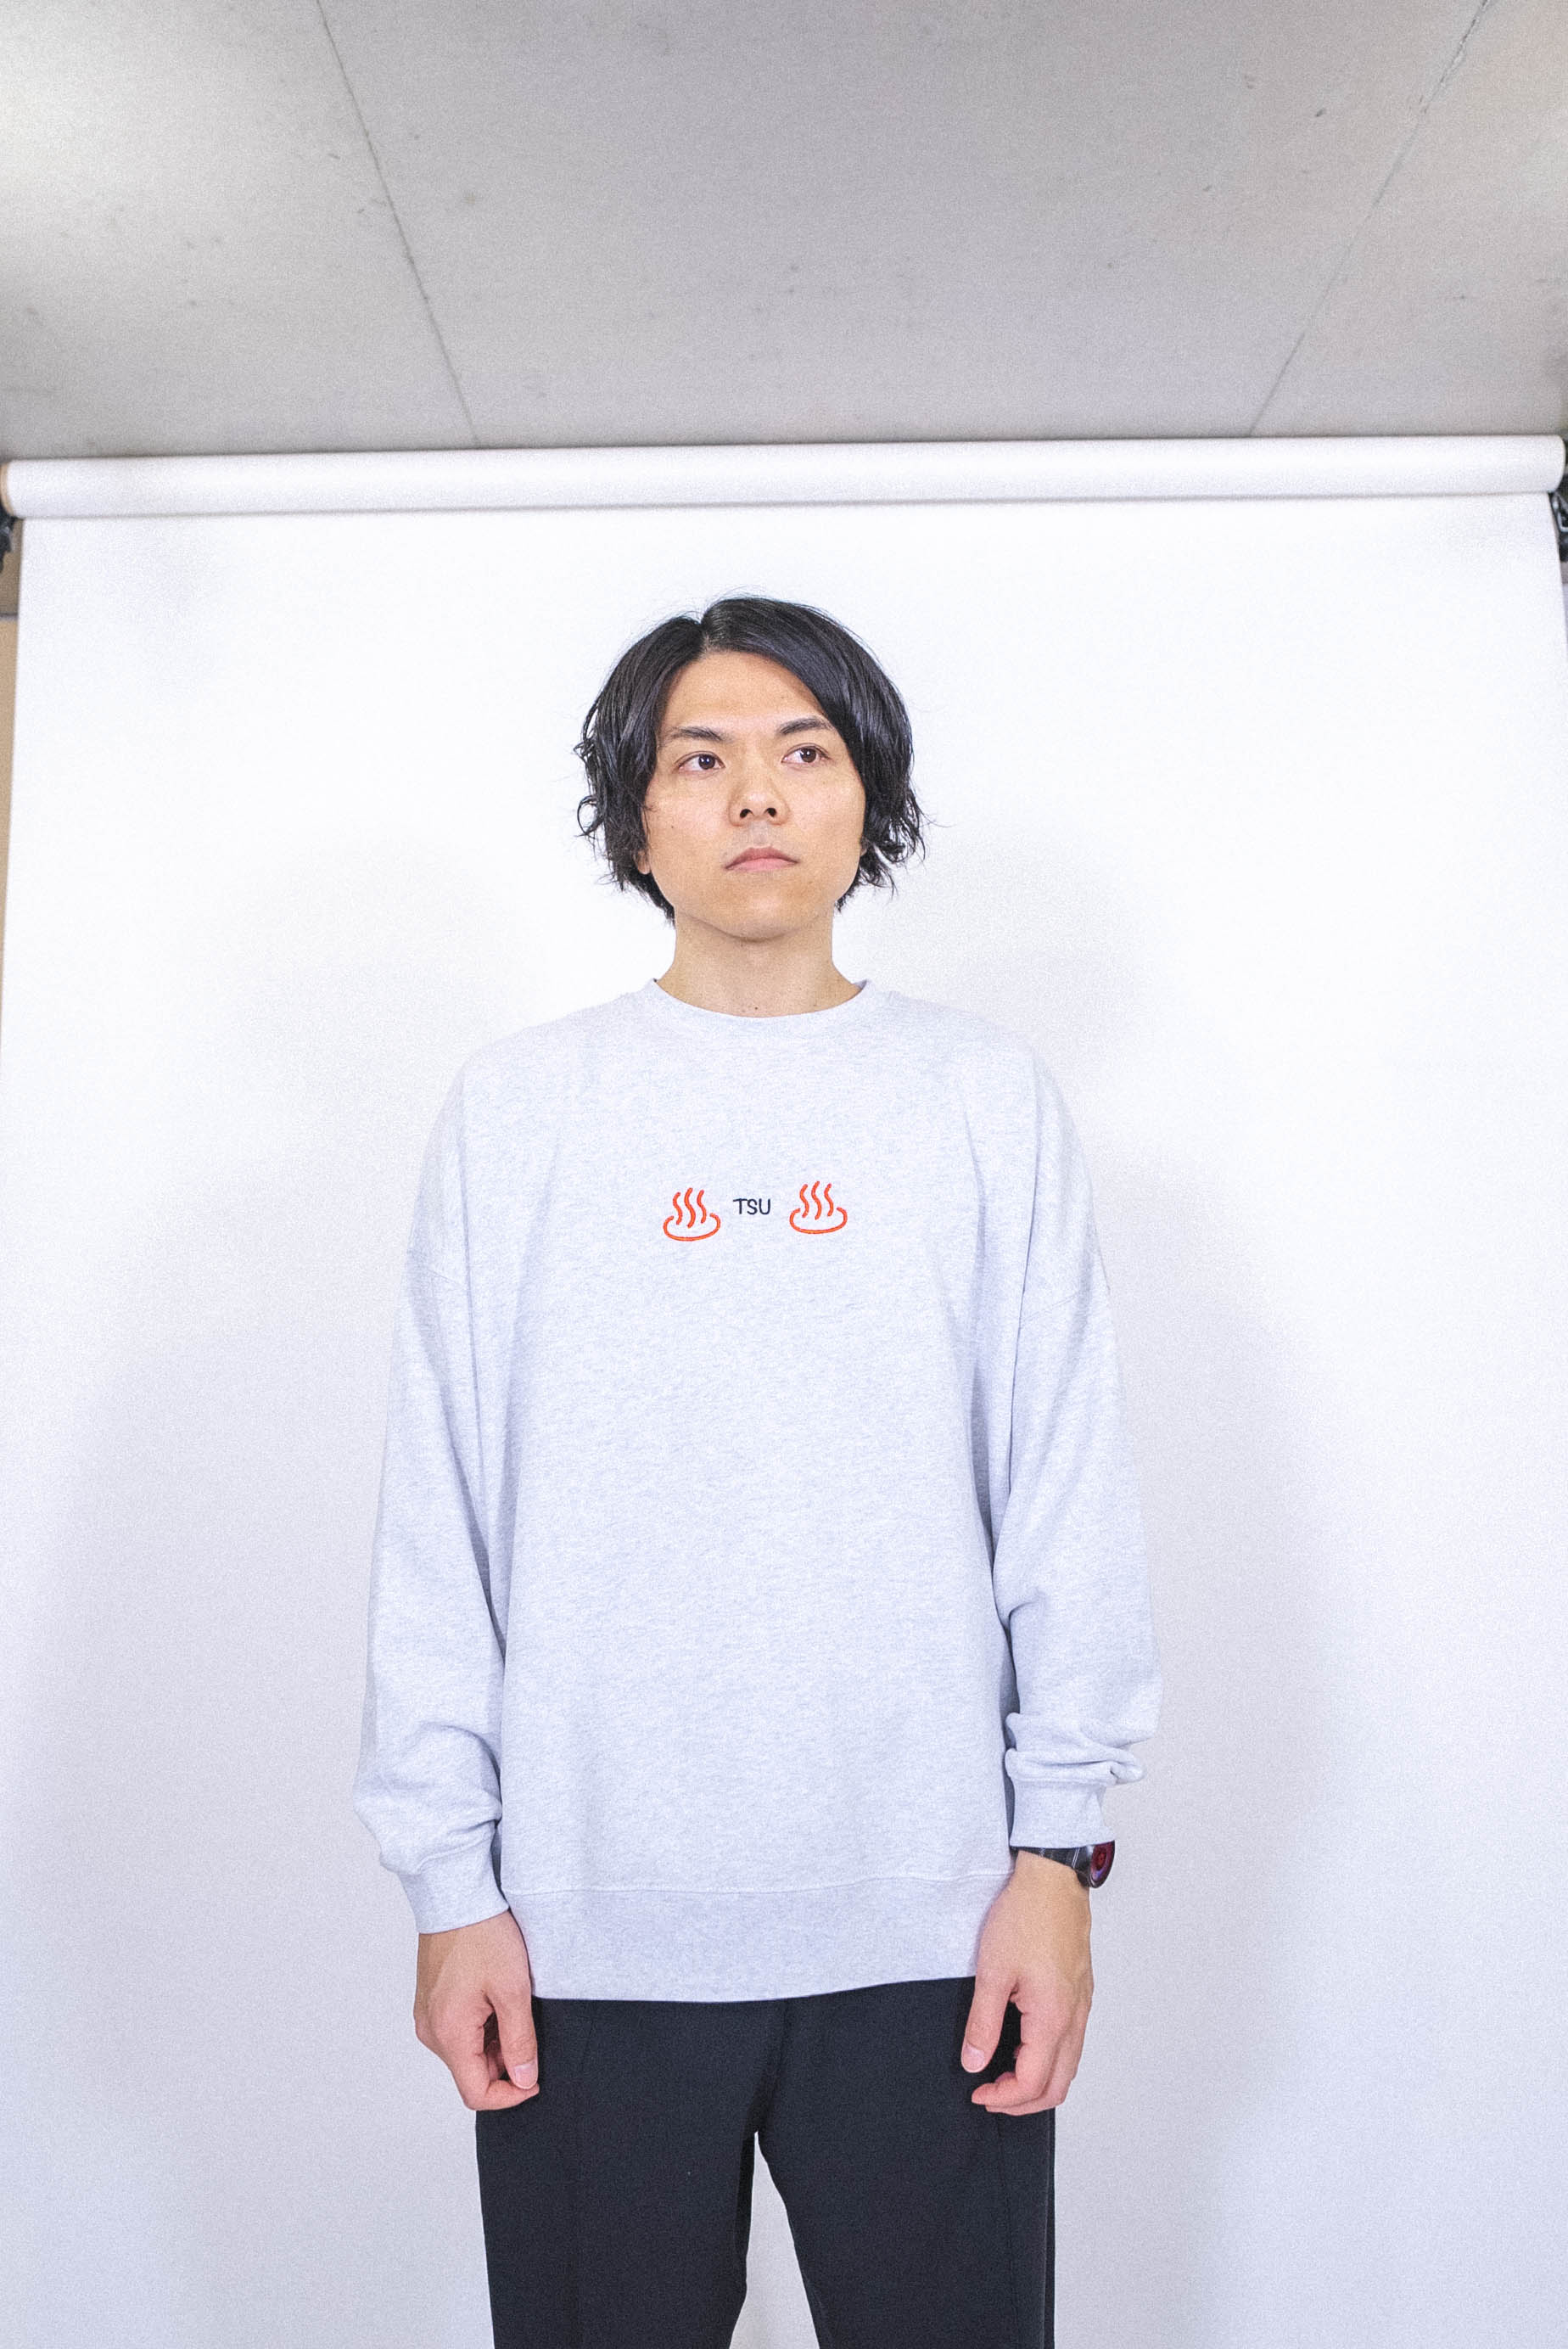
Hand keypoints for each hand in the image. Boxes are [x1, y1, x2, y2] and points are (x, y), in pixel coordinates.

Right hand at [414, 1909, 538, 2110]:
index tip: (535, 2078)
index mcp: (448, 2034)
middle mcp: (431, 2031)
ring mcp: (428, 2015)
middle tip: (528, 2026)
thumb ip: (519, 2041)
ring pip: (466, 2051)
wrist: (456, 1895)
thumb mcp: (513, 1990)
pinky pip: (458, 2030)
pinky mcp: (431, 2001)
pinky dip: (482, 2026)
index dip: (510, 2095)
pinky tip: (496, 1996)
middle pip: (471, 2073)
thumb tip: (524, 2080)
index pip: (476, 2094)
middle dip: (505, 2063)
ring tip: (512, 2004)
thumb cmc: (483, 1935)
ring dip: (494, 2042)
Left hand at [960, 1853, 1092, 2114]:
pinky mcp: (1081, 1991)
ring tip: (1004, 2072)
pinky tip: (1024, 2044)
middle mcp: (1075, 2017)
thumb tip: (974, 2063)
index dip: (1003, 2098)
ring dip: (1039, 2081)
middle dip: (1024, 2102)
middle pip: (1059, 2086)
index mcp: (1053, 2018)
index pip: (1033, 2083)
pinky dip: (1050, 2057)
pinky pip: (1072, 2041)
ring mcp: (1082, 2004)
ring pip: (1069, 2065)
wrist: (1052, 1877)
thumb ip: (983, 2024)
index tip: (978, 2093)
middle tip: (992, 2095)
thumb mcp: (992, 1971)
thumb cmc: (1025, 1915)